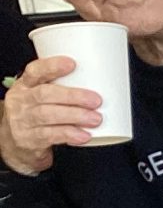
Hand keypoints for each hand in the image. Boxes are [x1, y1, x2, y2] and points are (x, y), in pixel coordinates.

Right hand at [0, 57, 99, 175]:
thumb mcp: (39, 98)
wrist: (15, 144)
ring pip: (48, 115)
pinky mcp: (30, 139)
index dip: (52, 66)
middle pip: (44, 94)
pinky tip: (84, 135)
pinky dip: (69, 134)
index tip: (72, 63)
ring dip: (74, 116)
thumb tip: (101, 84)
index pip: (34, 71)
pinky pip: (50, 136)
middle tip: (96, 100)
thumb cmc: (35, 115)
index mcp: (25, 85)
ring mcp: (24, 120)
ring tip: (95, 119)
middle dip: (72, 96)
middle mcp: (22, 101)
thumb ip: (62, 89)